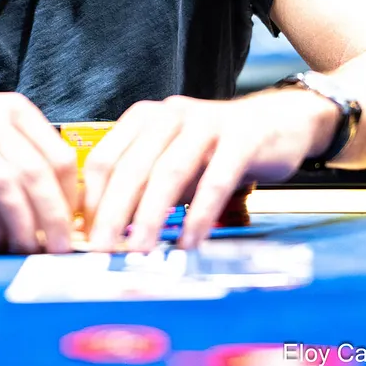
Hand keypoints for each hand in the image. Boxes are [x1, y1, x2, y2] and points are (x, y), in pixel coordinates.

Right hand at [0, 73, 77, 253]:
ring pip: (5, 189)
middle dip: (54, 221)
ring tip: (26, 251)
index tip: (75, 228)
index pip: (59, 156)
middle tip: (59, 252)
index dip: (72, 199)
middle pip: (35, 175)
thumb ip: (20, 151)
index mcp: (11, 109)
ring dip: (22, 228)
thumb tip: (59, 202)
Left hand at [82, 90, 337, 251]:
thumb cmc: (215, 149)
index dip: (93, 200)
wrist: (278, 121)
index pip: (105, 159)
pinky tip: (191, 240)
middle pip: (132, 167)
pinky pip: (216, 179)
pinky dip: (200, 213)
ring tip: (142, 250)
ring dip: (151, 216)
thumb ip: (144, 187)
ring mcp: (206, 123)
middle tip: (104, 251)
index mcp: (145, 118)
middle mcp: (170, 115)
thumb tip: (110, 231)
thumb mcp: (172, 160)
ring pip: (169, 172)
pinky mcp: (242, 137)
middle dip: (114, 214)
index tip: (87, 237)